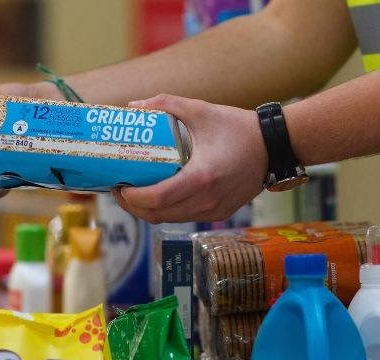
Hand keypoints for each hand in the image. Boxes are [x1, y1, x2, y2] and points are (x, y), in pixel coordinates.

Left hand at [113, 94, 267, 223]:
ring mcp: (214, 210)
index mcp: (202, 177)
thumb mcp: (201, 110)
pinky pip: (183, 217)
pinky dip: (165, 211)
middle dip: (132, 206)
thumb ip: (166, 104)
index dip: (132, 197)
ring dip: (146, 211)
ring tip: (132, 193)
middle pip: (157, 214)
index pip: (157, 198)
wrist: (276, 146)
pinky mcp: (219, 213)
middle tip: (119, 189)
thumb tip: (134, 105)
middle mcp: (208, 200)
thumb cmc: (238, 127)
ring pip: (168, 220)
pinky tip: (154, 196)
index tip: (119, 186)